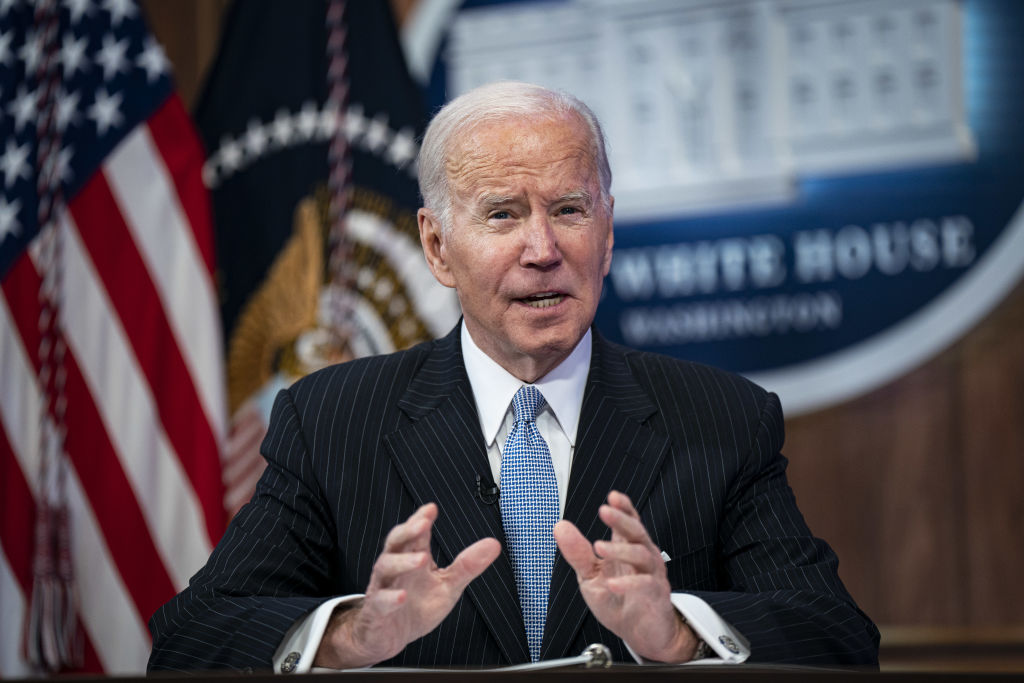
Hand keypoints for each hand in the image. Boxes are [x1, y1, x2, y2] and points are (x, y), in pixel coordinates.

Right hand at [315, 503, 500, 668]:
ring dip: (403, 562)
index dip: (421, 519)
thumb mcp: (448, 586)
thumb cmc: (418, 606)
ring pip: (386, 567)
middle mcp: (396, 568)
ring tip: (421, 559)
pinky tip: (402, 596)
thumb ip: (468, 565)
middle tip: (423, 524)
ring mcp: (384, 587)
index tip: (432, 508)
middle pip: (396, 542)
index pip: (415, 533)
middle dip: (408, 531)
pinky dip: (390, 598)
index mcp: (414, 557)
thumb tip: (494, 544)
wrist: (391, 636)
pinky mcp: (377, 610)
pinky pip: (380, 600)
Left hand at [553, 490, 698, 662]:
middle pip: (636, 531)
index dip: (623, 507)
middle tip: (604, 511)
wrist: (641, 633)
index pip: (629, 521)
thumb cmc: (618, 601)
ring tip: (599, 547)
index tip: (613, 496)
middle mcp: (642, 556)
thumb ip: (578, 552)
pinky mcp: (656, 595)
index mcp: (627, 548)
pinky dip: (629, 583)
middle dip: (621, 519)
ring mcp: (651, 574)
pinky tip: (613, 584)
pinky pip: (646, 584)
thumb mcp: (591, 575)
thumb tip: (560, 527)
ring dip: (619, 549)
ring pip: (641, 554)